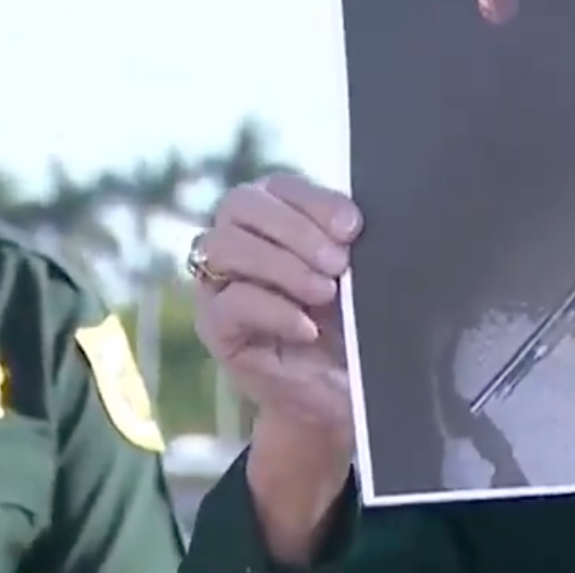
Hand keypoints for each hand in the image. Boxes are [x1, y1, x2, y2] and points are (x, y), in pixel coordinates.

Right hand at [193, 173, 362, 457]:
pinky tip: (307, 327)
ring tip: (324, 293)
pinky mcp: (216, 329)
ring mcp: (218, 284)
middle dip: (296, 230)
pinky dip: (273, 310)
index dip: (314, 200)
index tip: (353, 229)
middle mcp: (237, 242)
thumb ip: (348, 240)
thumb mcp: (358, 272)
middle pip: (240, 203)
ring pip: (224, 246)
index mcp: (273, 216)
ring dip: (281, 265)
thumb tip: (352, 223)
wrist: (345, 390)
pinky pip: (229, 304)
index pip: (277, 184)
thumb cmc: (352, 321)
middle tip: (339, 264)